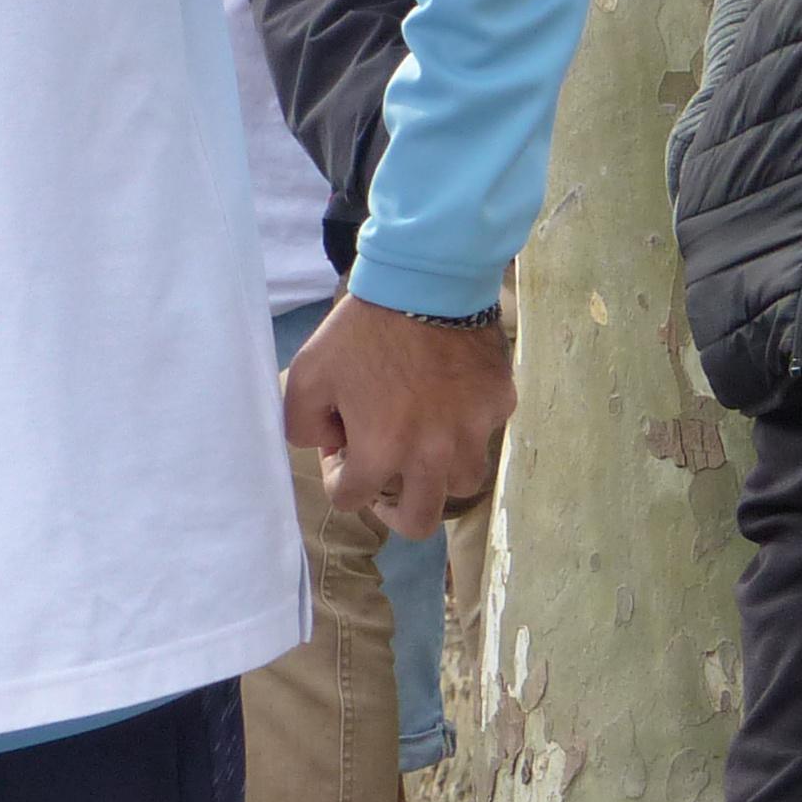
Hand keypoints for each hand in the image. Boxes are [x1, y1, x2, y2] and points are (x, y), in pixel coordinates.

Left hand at [283, 295, 510, 539]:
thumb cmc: (362, 330)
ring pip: (461, 483)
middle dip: (395, 510)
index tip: (339, 452)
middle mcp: (434, 455)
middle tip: (386, 483)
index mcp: (383, 451)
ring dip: (437, 473)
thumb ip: (302, 425)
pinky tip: (449, 400)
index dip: (338, 479)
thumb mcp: (307, 374)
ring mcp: (474, 432)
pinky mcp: (500, 405)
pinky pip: (486, 433)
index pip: (353, 500)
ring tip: (423, 443)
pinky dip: (467, 427)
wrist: (426, 280)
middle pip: (419, 521)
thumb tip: (328, 445)